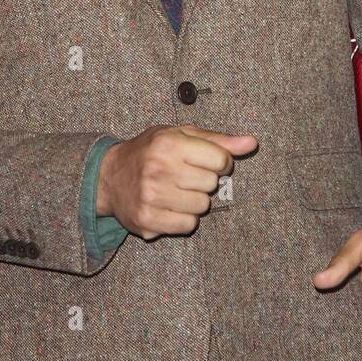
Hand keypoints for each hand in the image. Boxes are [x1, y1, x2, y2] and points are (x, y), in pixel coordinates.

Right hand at [97, 125, 257, 239]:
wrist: (109, 176)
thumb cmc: (150, 151)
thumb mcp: (180, 135)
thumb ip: (218, 140)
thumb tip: (251, 143)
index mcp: (169, 143)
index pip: (220, 160)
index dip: (218, 162)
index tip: (205, 161)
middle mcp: (159, 169)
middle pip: (212, 184)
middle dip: (203, 181)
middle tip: (183, 175)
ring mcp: (151, 196)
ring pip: (202, 206)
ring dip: (194, 200)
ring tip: (174, 190)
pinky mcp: (147, 220)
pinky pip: (188, 225)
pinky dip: (183, 218)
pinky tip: (169, 206)